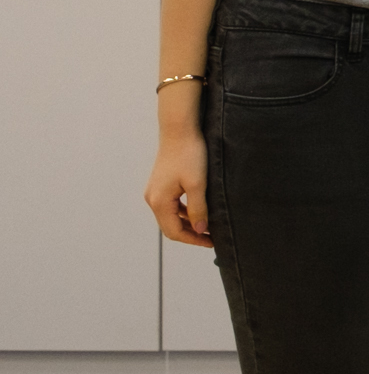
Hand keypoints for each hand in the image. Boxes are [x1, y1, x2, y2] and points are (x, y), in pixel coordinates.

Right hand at [145, 125, 211, 246]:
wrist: (179, 131)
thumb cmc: (189, 155)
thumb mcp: (198, 184)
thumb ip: (198, 209)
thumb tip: (201, 230)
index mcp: (159, 202)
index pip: (174, 232)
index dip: (193, 239)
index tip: (212, 242)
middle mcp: (152, 199)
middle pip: (170, 226)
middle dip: (191, 233)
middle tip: (212, 237)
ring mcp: (155, 191)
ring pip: (171, 216)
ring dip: (188, 223)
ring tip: (208, 226)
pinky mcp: (160, 184)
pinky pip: (171, 205)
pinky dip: (184, 212)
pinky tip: (199, 211)